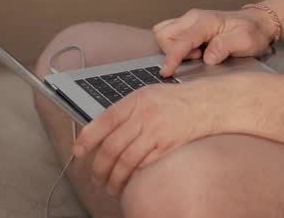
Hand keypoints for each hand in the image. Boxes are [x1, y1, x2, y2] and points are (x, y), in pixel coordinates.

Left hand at [72, 80, 216, 194]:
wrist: (205, 104)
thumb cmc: (174, 100)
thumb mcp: (146, 95)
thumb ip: (124, 111)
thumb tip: (100, 130)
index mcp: (135, 101)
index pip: (104, 121)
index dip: (87, 139)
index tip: (78, 152)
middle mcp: (144, 116)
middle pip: (112, 147)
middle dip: (99, 167)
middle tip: (95, 178)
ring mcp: (156, 132)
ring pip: (125, 161)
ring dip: (114, 178)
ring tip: (109, 186)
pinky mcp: (167, 146)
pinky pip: (143, 166)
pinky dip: (132, 176)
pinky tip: (128, 182)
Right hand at [153, 8, 276, 76]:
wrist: (258, 22)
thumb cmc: (252, 31)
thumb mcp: (245, 40)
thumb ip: (224, 46)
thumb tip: (207, 57)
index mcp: (205, 21)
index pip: (181, 40)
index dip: (172, 57)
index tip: (166, 72)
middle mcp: (193, 18)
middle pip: (164, 33)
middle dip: (172, 51)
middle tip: (196, 58)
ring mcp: (190, 21)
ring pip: (164, 33)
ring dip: (173, 49)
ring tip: (196, 55)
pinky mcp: (189, 27)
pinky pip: (171, 36)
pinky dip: (176, 47)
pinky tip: (195, 52)